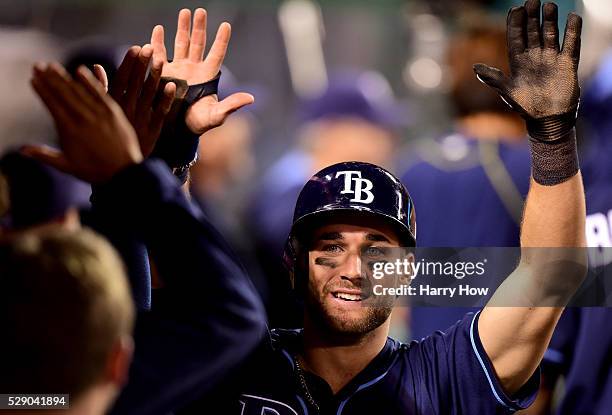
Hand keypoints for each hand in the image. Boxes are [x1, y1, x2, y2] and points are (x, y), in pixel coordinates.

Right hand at [24, 63, 142, 182]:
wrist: (124, 173)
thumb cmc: (94, 171)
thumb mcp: (67, 165)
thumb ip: (44, 155)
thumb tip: (22, 150)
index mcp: (70, 131)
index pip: (52, 105)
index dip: (42, 90)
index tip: (33, 79)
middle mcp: (83, 120)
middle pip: (63, 94)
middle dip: (49, 78)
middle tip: (38, 66)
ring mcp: (100, 115)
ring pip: (79, 91)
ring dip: (65, 77)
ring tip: (53, 66)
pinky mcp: (114, 113)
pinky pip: (100, 93)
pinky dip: (90, 81)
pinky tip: (80, 71)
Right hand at [97, 45, 175, 156]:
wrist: (117, 169)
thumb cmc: (103, 139)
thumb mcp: (98, 113)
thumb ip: (99, 89)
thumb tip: (94, 67)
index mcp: (111, 106)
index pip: (119, 80)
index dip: (128, 63)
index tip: (134, 48)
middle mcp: (126, 110)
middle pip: (136, 83)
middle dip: (143, 65)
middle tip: (150, 47)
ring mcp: (140, 120)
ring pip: (149, 95)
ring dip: (155, 76)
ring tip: (161, 60)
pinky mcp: (152, 131)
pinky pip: (161, 113)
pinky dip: (166, 100)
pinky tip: (172, 86)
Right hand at [151, 8, 253, 134]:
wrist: (177, 129)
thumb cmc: (199, 123)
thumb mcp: (216, 116)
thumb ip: (231, 105)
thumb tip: (250, 98)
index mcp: (208, 76)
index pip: (216, 54)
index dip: (221, 40)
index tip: (226, 25)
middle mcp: (194, 68)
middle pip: (198, 43)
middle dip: (199, 27)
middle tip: (201, 11)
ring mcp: (179, 69)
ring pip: (181, 43)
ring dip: (182, 28)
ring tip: (184, 12)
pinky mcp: (164, 73)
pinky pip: (161, 54)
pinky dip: (158, 42)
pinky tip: (158, 29)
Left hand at [473, 0, 580, 120]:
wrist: (547, 120)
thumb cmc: (525, 107)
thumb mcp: (507, 92)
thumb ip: (493, 78)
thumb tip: (474, 67)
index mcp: (518, 62)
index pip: (516, 37)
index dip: (515, 23)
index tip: (515, 9)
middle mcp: (534, 57)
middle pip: (532, 32)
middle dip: (532, 17)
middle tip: (532, 1)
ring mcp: (551, 58)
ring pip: (550, 34)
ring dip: (550, 20)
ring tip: (549, 5)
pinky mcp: (567, 64)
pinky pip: (571, 44)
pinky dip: (572, 32)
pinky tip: (572, 18)